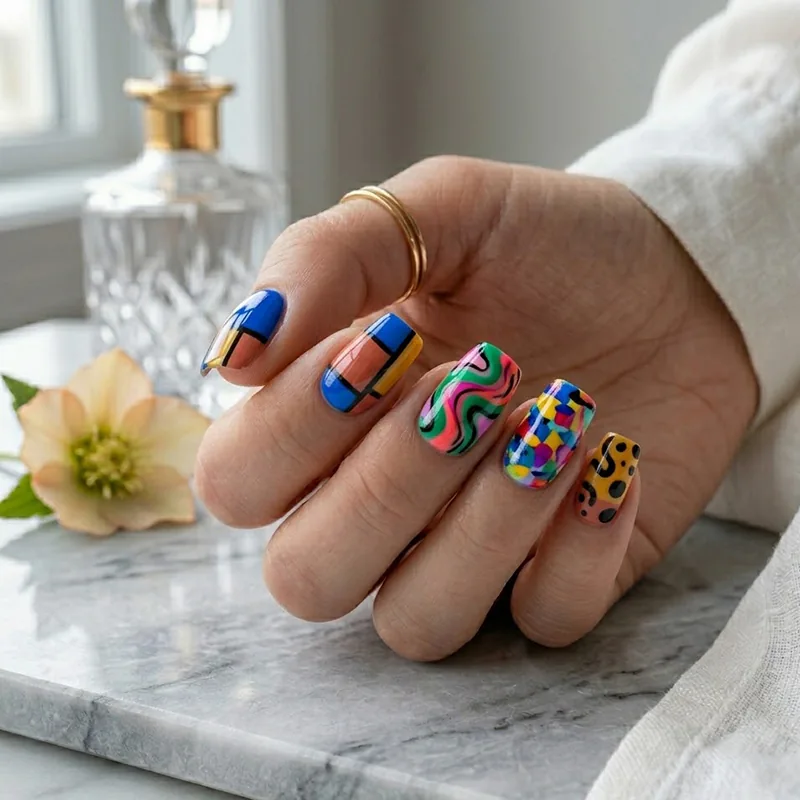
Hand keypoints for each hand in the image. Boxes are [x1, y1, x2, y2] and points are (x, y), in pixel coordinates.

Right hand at [196, 156, 756, 659]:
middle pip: (306, 579)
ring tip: (558, 417)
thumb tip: (232, 356)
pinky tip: (611, 456)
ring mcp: (464, 553)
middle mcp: (376, 507)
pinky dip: (582, 544)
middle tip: (479, 379)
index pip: (236, 483)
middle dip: (391, 482)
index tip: (388, 338)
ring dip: (489, 521)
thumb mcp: (438, 209)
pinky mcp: (556, 579)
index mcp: (323, 423)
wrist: (670, 280)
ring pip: (416, 623)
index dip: (296, 425)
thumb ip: (327, 260)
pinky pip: (543, 621)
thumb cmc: (542, 245)